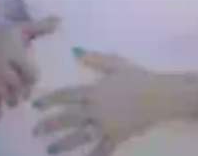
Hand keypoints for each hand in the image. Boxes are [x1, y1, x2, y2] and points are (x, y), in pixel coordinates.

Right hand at [0, 17, 58, 118]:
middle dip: (21, 90)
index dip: (32, 75)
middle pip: (14, 83)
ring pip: (2, 91)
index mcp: (14, 53)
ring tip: (16, 103)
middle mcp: (3, 65)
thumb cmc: (11, 34)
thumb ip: (42, 26)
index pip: (26, 69)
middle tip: (28, 96)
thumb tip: (60, 20)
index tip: (36, 78)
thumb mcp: (25, 28)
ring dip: (10, 99)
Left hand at [32, 51, 197, 154]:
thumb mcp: (115, 63)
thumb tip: (75, 52)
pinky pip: (103, 148)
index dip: (48, 100)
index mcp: (93, 90)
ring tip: (49, 150)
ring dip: (63, 144)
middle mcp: (95, 109)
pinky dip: (93, 155)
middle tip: (35, 131)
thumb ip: (95, 59)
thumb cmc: (139, 77)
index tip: (35, 105)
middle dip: (49, 125)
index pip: (64, 95)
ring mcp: (106, 124)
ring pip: (80, 136)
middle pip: (67, 118)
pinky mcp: (118, 136)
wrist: (162, 95)